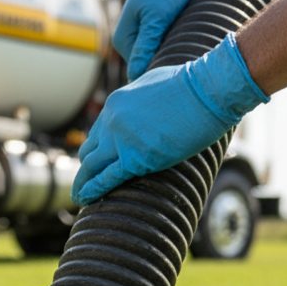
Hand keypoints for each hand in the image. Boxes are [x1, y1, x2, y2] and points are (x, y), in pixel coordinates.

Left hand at [72, 34, 267, 205]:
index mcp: (116, 104)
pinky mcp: (135, 158)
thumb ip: (140, 101)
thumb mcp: (153, 85)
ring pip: (91, 167)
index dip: (95, 151)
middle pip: (89, 151)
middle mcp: (112, 121)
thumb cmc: (191, 86)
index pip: (98, 133)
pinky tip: (84, 201)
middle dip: (86, 168)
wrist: (208, 90)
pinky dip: (92, 190)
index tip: (95, 163)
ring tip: (78, 197)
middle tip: (84, 183)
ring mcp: (121, 139)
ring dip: (83, 184)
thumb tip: (143, 110)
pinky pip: (106, 178)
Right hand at [114, 0, 211, 80]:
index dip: (156, 72)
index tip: (173, 71)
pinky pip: (162, 48)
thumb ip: (145, 46)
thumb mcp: (156, 18)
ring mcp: (141, 35)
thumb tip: (134, 76)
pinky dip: (172, 47)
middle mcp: (129, 40)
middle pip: (146, 66)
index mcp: (123, 40)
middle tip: (181, 59)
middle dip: (162, 64)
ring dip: (169, 55)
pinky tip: (182, 41)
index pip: (138, 71)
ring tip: (183, 48)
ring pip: (155, 57)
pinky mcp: (153, 30)